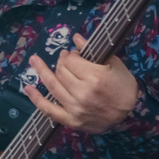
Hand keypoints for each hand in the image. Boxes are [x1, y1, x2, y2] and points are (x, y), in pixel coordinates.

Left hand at [23, 33, 139, 133]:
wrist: (131, 115)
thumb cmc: (124, 87)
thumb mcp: (114, 64)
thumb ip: (93, 51)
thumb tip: (75, 38)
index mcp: (95, 78)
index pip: (71, 61)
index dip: (71, 55)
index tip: (75, 54)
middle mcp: (83, 93)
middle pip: (61, 72)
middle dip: (61, 62)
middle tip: (64, 58)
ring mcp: (75, 108)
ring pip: (53, 86)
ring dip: (41, 71)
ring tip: (34, 61)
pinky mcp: (71, 121)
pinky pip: (48, 110)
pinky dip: (36, 99)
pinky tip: (27, 88)